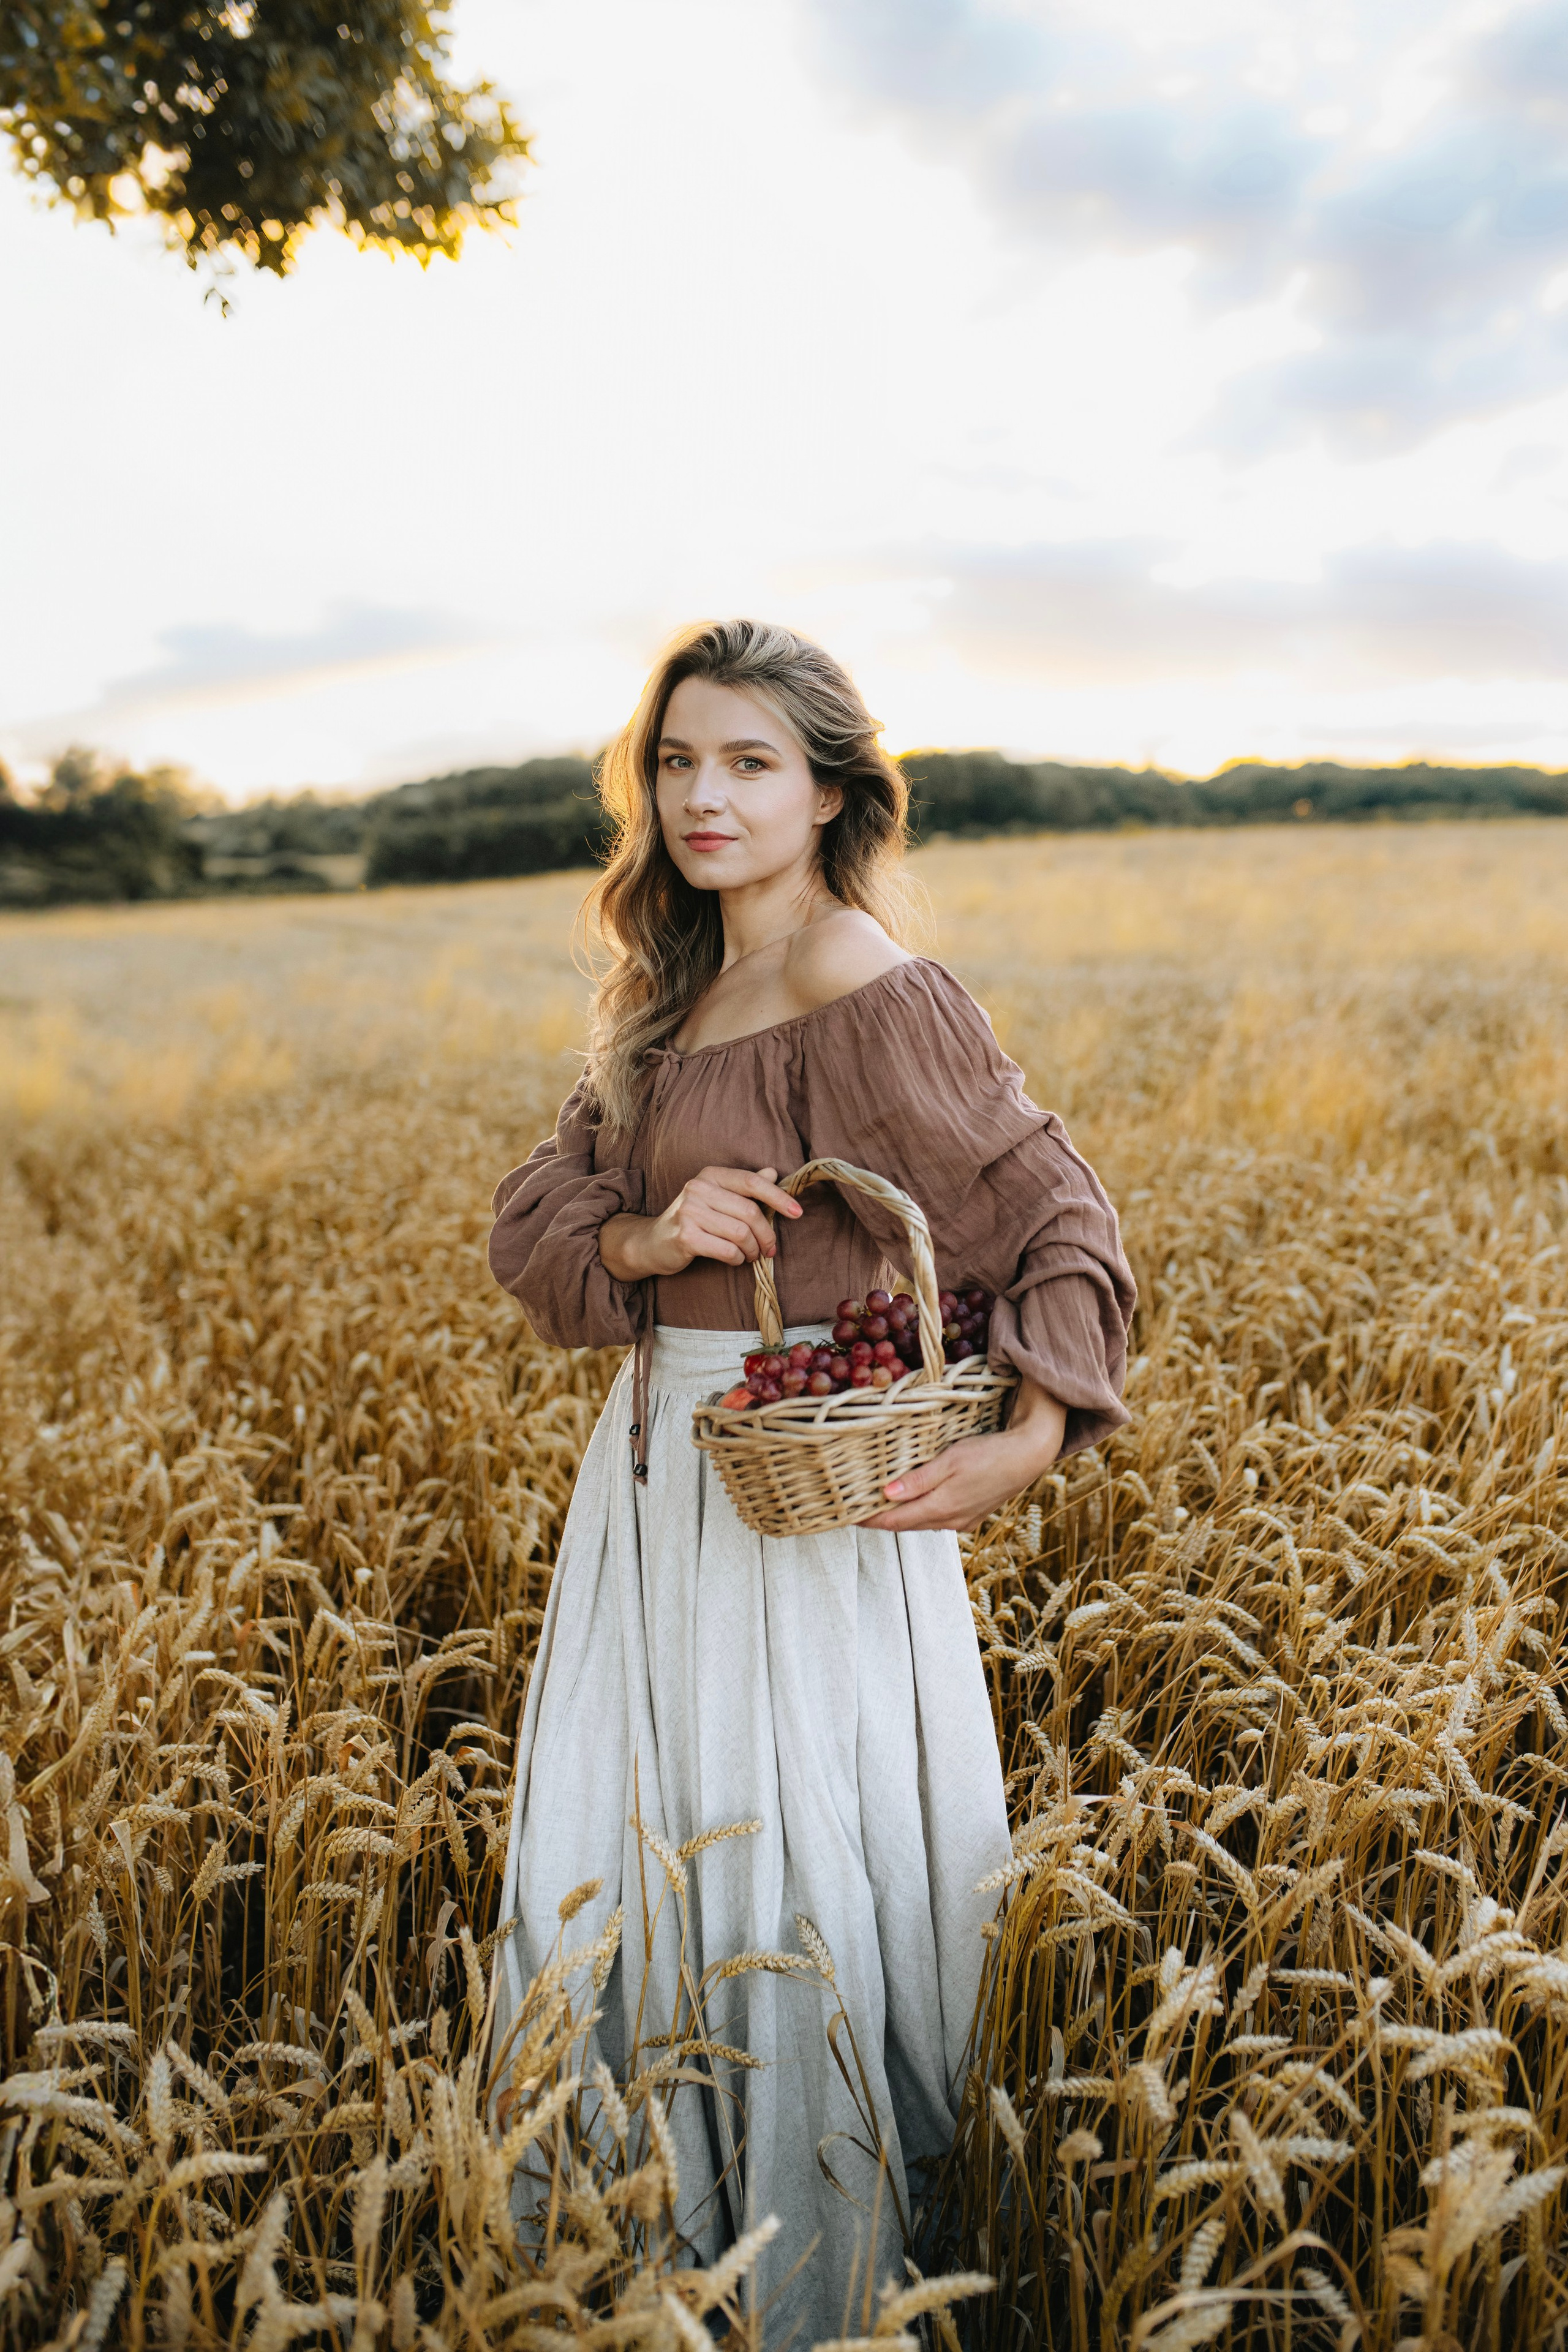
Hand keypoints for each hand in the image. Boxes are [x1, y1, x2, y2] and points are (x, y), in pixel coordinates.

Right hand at [598, 1166, 802, 1282]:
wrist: (652, 1243)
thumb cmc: (692, 1220)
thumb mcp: (716, 1199)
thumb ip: (743, 1187)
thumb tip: (772, 1172)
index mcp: (710, 1175)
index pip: (751, 1182)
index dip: (778, 1197)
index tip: (798, 1212)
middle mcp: (698, 1188)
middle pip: (749, 1211)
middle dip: (766, 1234)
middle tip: (770, 1249)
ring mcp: (689, 1212)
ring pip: (740, 1233)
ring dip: (752, 1249)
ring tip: (751, 1255)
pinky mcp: (685, 1237)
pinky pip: (727, 1250)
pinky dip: (737, 1259)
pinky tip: (735, 1260)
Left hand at [859, 1377, 1067, 1531]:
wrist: (1031, 1453)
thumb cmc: (990, 1452)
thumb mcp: (950, 1460)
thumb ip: (918, 1481)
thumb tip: (886, 1496)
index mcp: (941, 1508)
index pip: (894, 1520)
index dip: (868, 1519)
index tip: (845, 1513)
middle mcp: (951, 1521)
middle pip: (905, 1524)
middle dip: (880, 1518)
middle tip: (855, 1507)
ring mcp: (964, 1520)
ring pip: (922, 1522)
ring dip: (900, 1516)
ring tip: (878, 1504)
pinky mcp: (973, 1514)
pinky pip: (939, 1518)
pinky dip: (921, 1512)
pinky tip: (915, 1501)